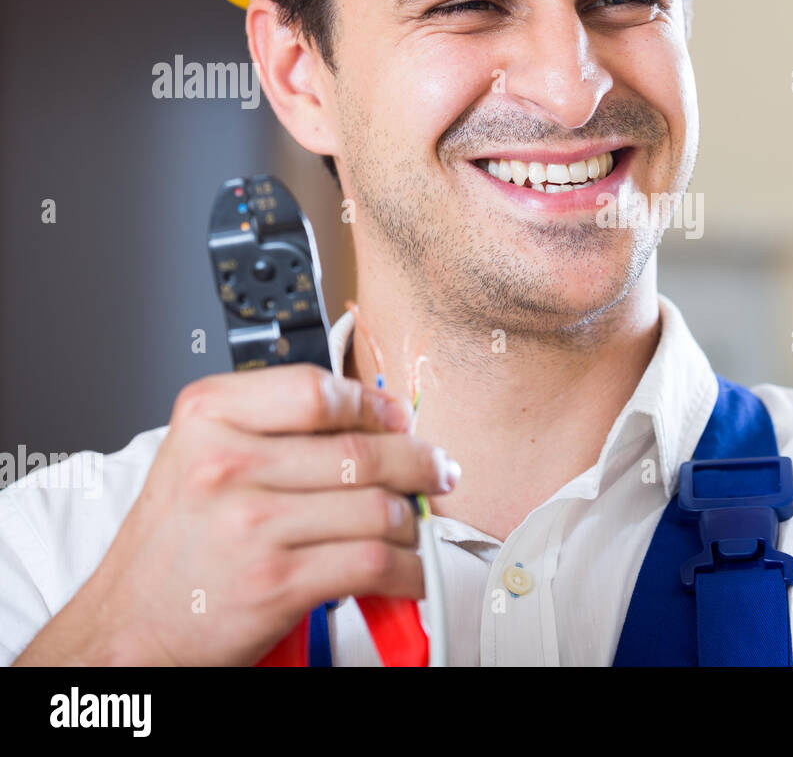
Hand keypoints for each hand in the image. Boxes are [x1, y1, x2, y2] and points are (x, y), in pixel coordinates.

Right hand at [15, 364, 454, 665]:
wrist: (129, 628)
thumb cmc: (174, 546)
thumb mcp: (200, 457)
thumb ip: (275, 428)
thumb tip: (378, 419)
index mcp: (209, 417)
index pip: (319, 390)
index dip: (375, 405)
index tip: (399, 421)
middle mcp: (227, 465)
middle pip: (363, 450)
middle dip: (419, 463)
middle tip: (437, 471)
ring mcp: (252, 524)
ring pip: (379, 508)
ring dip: (412, 524)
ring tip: (410, 530)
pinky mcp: (276, 581)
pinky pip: (375, 563)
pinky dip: (409, 572)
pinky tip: (409, 573)